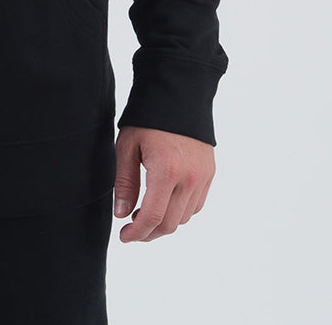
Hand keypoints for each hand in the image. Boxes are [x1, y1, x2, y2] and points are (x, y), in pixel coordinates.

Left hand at [112, 126, 214, 241]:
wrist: (178, 94)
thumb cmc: (147, 118)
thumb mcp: (127, 146)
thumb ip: (125, 182)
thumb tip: (122, 214)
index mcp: (166, 171)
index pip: (153, 217)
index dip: (137, 233)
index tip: (124, 237)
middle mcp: (189, 178)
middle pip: (170, 223)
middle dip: (149, 233)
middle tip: (132, 229)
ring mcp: (203, 177)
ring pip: (184, 217)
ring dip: (165, 222)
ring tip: (145, 212)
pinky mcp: (210, 173)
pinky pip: (196, 205)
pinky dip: (180, 211)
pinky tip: (165, 201)